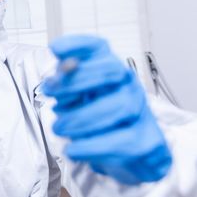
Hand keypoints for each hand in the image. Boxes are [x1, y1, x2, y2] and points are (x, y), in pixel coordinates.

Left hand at [42, 35, 171, 184]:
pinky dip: (91, 146)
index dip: (77, 44)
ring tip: (59, 127)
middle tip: (50, 93)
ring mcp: (140, 111)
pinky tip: (72, 148)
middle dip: (77, 80)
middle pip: (110, 70)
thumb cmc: (97, 118)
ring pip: (118, 106)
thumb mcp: (75, 97)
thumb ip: (64, 84)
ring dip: (81, 117)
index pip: (98, 47)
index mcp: (108, 69)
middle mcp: (127, 84)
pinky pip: (120, 142)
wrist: (128, 153)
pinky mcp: (145, 140)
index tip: (55, 49)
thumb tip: (55, 77)